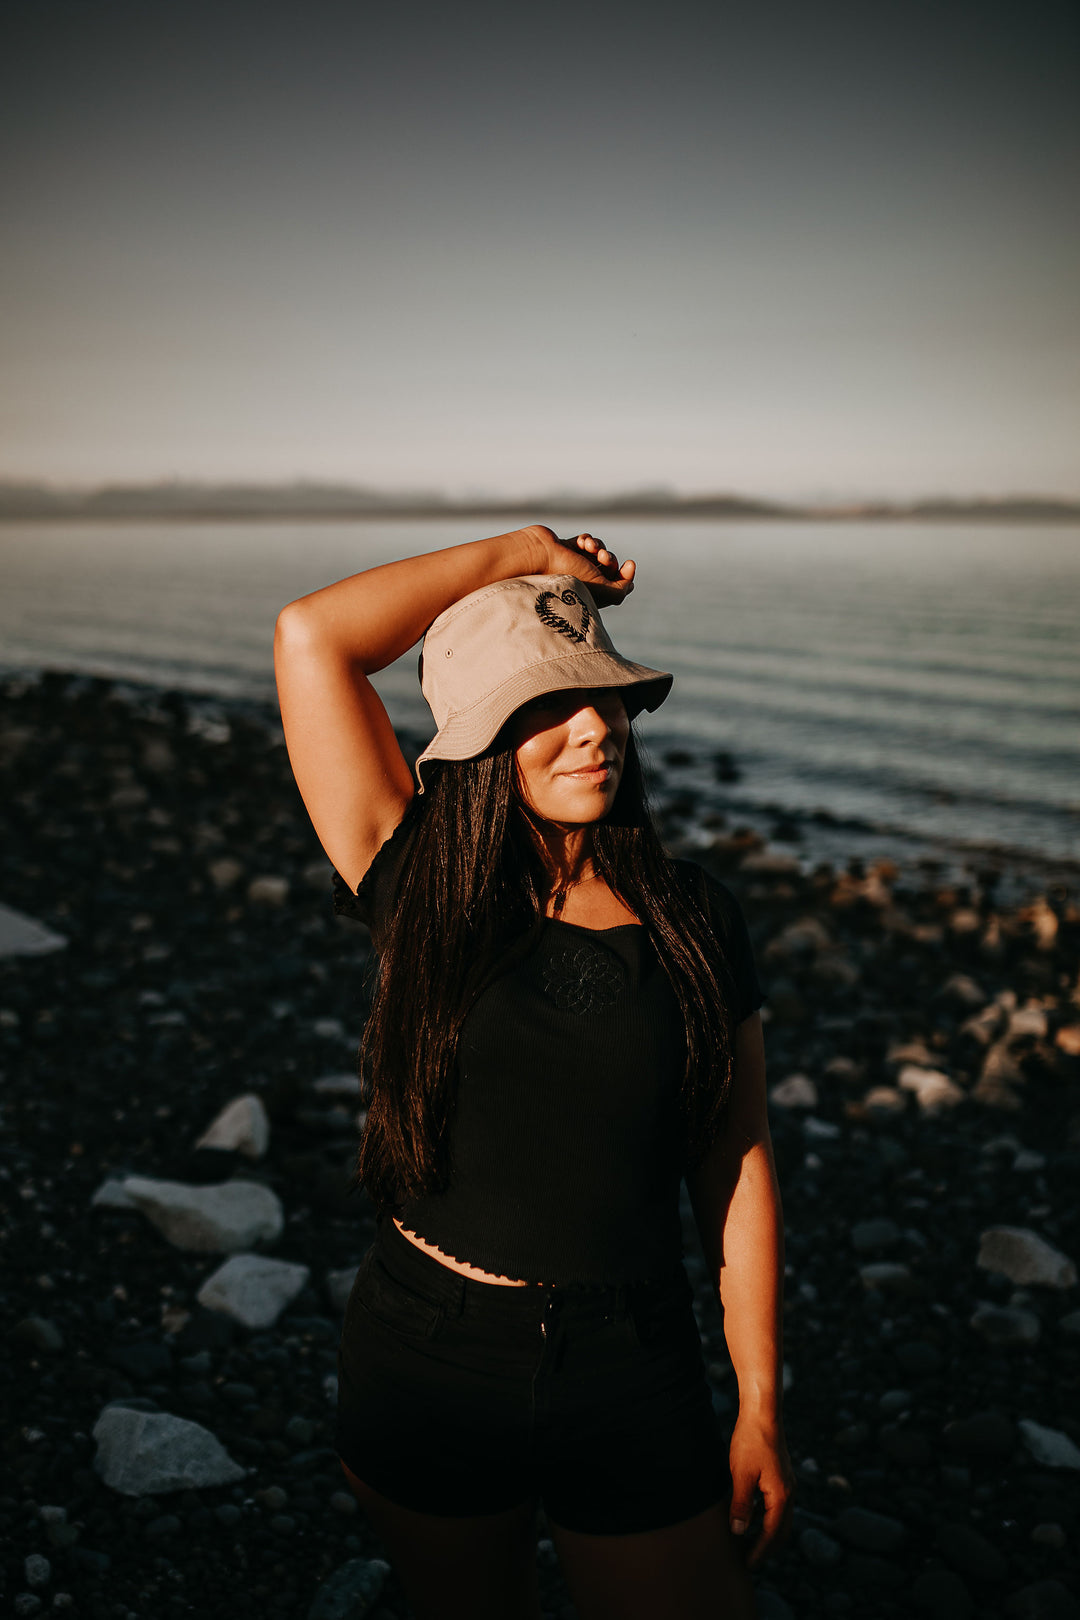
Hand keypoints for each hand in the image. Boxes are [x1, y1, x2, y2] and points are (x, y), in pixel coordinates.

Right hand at [525, 526, 635, 606]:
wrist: (540, 554)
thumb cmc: (568, 573)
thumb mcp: (602, 590)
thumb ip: (622, 589)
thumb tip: (630, 569)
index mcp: (590, 596)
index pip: (618, 586)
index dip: (626, 575)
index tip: (628, 565)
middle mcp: (584, 582)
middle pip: (611, 567)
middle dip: (610, 559)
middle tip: (602, 558)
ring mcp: (575, 564)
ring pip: (600, 551)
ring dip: (600, 546)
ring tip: (590, 547)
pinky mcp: (568, 549)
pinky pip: (588, 541)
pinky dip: (588, 540)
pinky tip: (581, 543)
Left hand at [727, 1410, 795, 1568]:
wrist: (762, 1413)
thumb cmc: (750, 1442)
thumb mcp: (741, 1475)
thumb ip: (741, 1505)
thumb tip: (738, 1532)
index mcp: (781, 1496)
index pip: (772, 1535)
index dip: (759, 1552)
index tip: (746, 1565)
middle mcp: (789, 1493)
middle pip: (780, 1530)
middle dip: (766, 1547)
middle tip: (749, 1561)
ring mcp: (786, 1483)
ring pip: (778, 1517)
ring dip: (765, 1532)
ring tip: (747, 1541)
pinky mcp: (780, 1475)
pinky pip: (775, 1504)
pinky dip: (764, 1516)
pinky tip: (749, 1514)